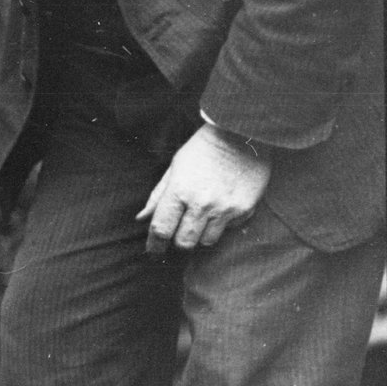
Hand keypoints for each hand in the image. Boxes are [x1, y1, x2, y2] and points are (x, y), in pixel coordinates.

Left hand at [137, 124, 272, 253]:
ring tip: (200, 219)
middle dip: (177, 242)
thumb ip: (158, 197)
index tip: (153, 251)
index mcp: (179, 192)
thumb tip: (141, 219)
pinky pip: (229, 229)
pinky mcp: (245, 209)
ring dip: (200, 235)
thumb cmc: (202, 150)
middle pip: (184, 242)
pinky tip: (221, 208)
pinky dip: (222, 225)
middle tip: (177, 234)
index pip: (161, 229)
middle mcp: (201, 204)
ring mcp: (225, 208)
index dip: (154, 245)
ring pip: (207, 241)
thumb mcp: (174, 168)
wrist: (241, 134)